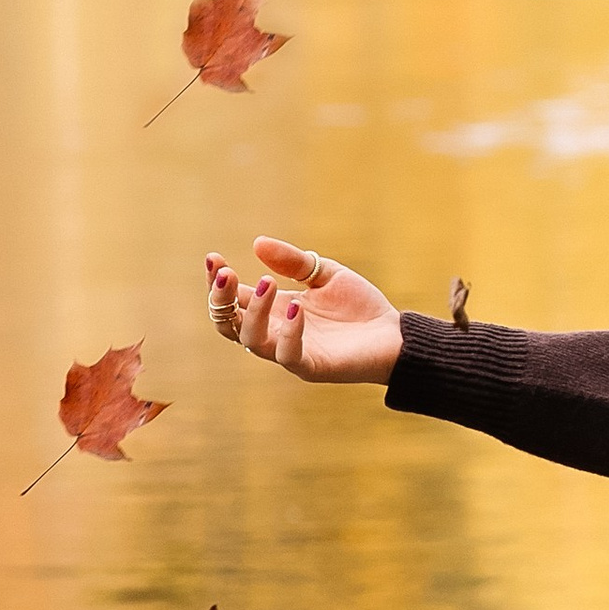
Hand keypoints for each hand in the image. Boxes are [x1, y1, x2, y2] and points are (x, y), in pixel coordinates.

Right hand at [206, 239, 403, 386]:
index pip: (233, 299)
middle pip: (228, 323)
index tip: (213, 259)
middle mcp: (274, 332)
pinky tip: (296, 307)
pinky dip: (289, 331)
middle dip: (220, 299)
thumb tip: (257, 243)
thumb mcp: (325, 274)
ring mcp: (289, 352)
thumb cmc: (358, 307)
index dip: (218, 281)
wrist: (395, 335)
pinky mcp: (311, 367)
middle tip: (226, 273)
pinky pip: (288, 355)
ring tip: (268, 283)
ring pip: (252, 340)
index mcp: (273, 310)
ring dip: (254, 311)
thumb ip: (294, 262)